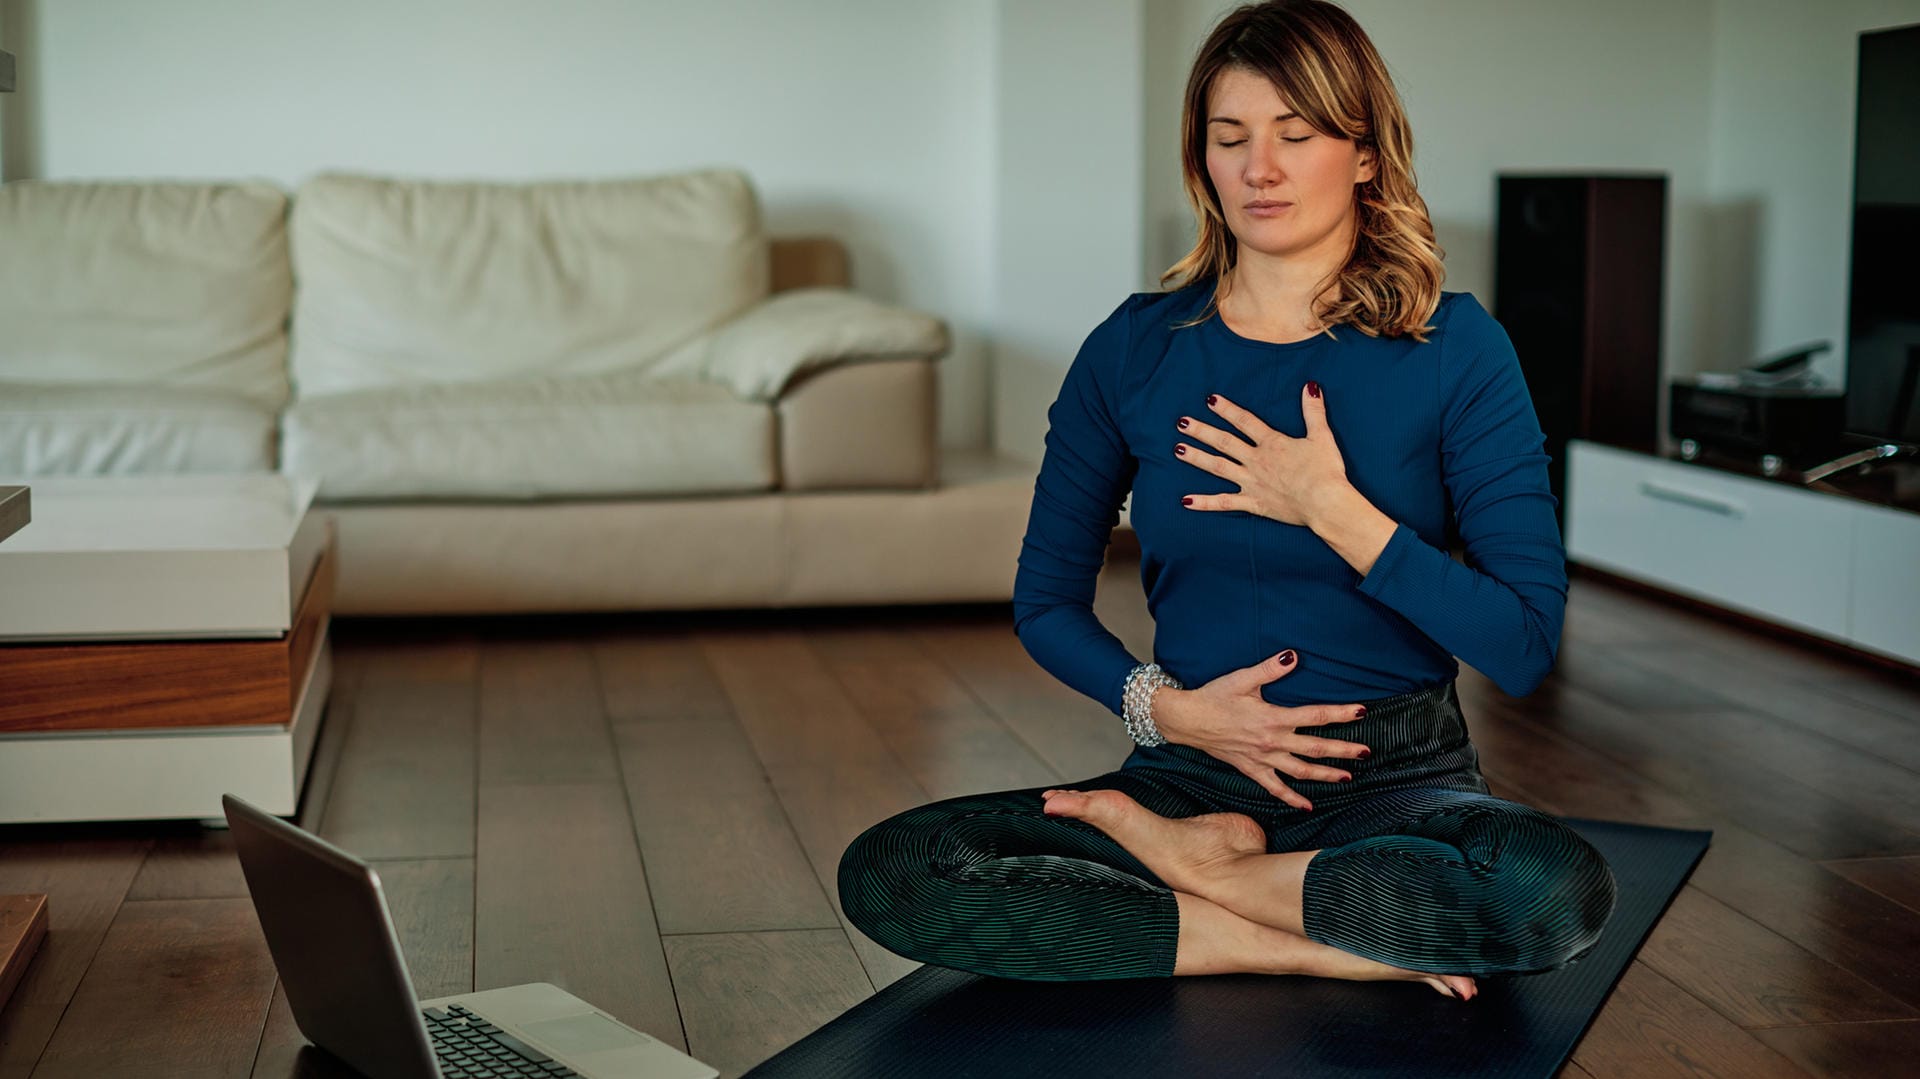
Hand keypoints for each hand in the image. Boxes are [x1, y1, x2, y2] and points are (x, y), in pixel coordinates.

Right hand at [1153, 651, 1370, 811]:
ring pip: (1301, 771)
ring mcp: (1263, 759)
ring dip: (1326, 775)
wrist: (1187, 720)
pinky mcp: (1252, 769)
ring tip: (1348, 777)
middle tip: (1367, 752)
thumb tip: (1294, 655)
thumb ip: (1270, 668)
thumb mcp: (1242, 678)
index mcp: (1273, 717)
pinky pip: (1275, 788)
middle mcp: (1271, 741)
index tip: (1361, 711)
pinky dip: (1292, 798)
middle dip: (1344, 750)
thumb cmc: (1214, 697)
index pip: (1315, 715)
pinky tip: (1307, 806)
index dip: (1340, 713)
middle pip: (1315, 748)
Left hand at [1175, 385, 1348, 527]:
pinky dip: (1205, 503)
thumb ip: (1313, 411)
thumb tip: (1310, 386)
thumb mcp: (1321, 437)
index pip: (1244, 421)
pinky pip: (1224, 503)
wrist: (1325, 503)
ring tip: (1177, 450)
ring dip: (1197, 458)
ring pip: (1218, 467)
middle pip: (1224, 442)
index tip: (1210, 400)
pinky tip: (1185, 501)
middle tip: (1181, 422)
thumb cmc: (1326, 471)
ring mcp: (1252, 482)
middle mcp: (1256, 461)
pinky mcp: (1253, 503)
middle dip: (1201, 431)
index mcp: (1272, 443)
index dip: (1227, 409)